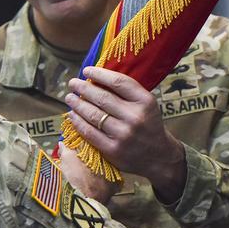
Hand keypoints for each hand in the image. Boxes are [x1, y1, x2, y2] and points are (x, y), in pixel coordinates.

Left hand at [65, 66, 186, 203]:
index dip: (99, 74)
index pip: (118, 82)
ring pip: (93, 114)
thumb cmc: (148, 124)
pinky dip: (78, 122)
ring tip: (69, 97)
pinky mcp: (113, 150)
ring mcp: (123, 134)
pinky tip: (72, 115)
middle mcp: (135, 117)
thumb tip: (96, 79)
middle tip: (72, 83)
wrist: (159, 156)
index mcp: (145, 101)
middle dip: (83, 88)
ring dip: (77, 104)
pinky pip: (90, 132)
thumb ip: (126, 93)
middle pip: (102, 97)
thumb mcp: (146, 104)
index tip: (86, 71)